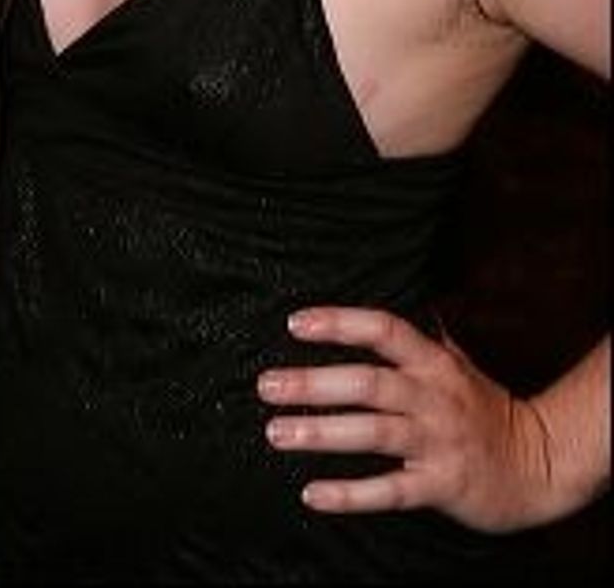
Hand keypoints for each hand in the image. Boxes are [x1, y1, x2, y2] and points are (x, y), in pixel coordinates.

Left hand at [258, 307, 552, 532]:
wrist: (538, 465)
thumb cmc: (485, 410)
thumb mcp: (455, 364)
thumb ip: (417, 340)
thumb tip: (380, 310)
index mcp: (434, 363)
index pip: (384, 330)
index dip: (340, 323)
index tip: (296, 323)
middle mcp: (434, 398)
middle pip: (369, 383)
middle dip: (314, 383)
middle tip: (268, 385)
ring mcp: (438, 443)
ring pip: (374, 432)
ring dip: (322, 433)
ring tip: (278, 432)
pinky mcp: (440, 486)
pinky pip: (390, 490)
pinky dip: (350, 494)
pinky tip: (313, 493)